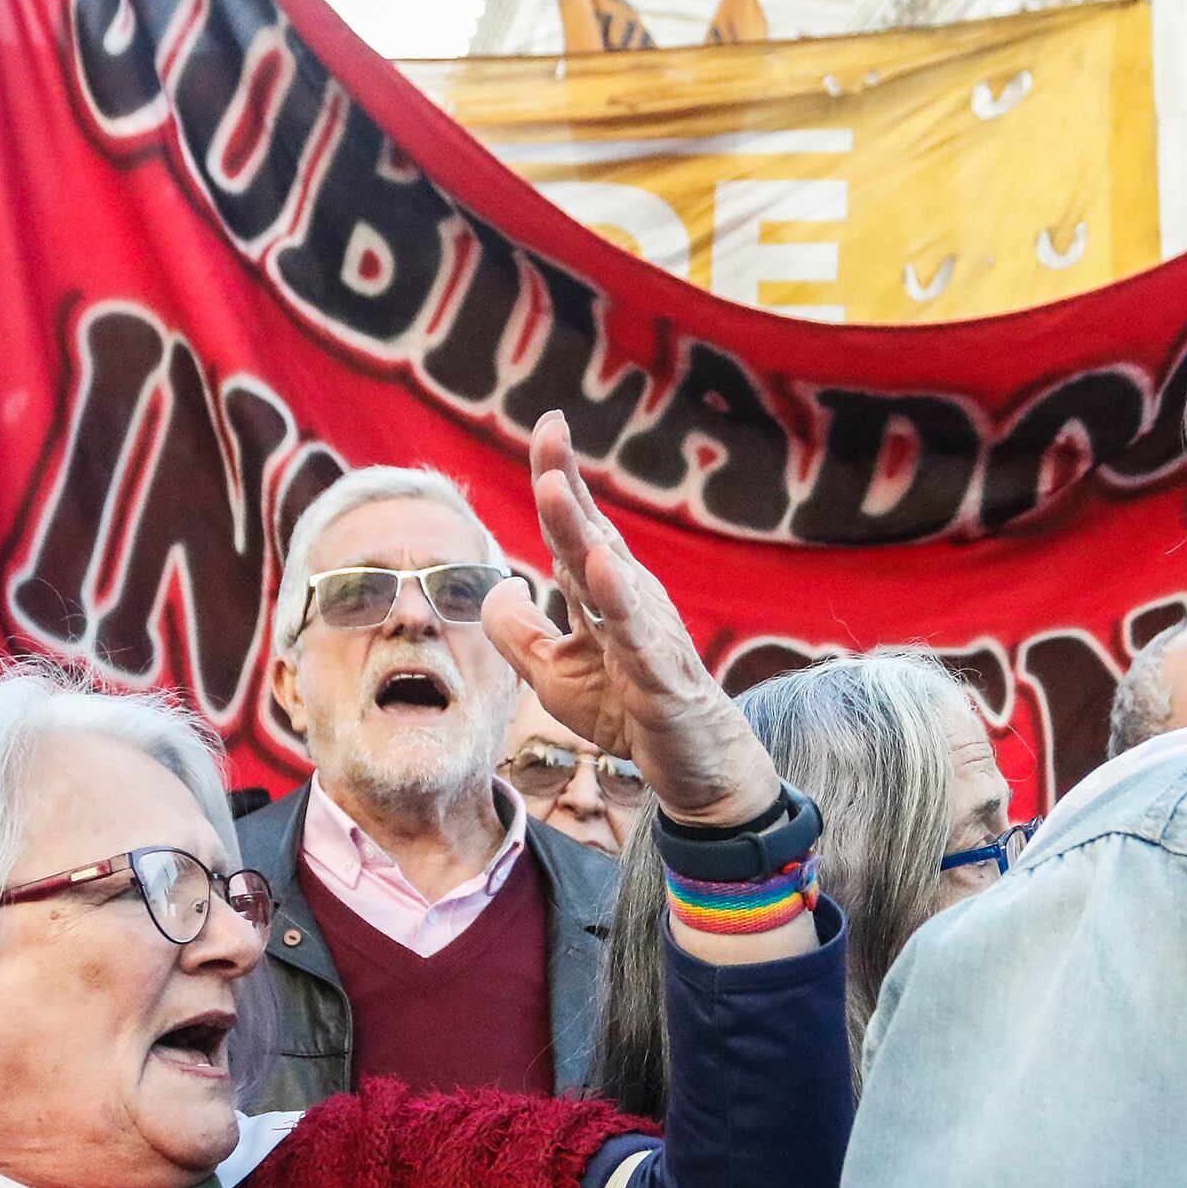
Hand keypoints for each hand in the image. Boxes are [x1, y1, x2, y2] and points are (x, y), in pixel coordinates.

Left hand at [484, 412, 779, 828]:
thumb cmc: (626, 709)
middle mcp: (628, 598)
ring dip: (579, 530)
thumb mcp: (553, 672)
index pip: (574, 528)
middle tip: (549, 431)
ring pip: (609, 574)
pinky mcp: (658, 674)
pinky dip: (618, 600)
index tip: (546, 425)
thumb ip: (518, 631)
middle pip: (591, 533)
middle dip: (566, 484)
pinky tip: (602, 568)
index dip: (558, 477)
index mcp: (602, 591)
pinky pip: (636, 633)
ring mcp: (646, 632)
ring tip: (553, 488)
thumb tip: (495, 585)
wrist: (691, 761)